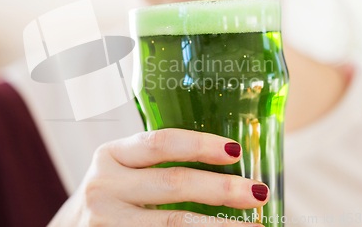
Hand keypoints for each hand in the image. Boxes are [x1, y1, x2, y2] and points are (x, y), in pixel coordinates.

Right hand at [48, 128, 266, 225]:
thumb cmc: (107, 196)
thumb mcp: (120, 170)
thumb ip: (153, 164)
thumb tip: (224, 160)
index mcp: (110, 155)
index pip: (159, 142)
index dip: (199, 145)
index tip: (235, 151)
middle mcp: (104, 186)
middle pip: (173, 183)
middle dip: (222, 189)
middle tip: (257, 193)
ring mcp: (107, 222)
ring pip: (176, 224)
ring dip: (220, 226)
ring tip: (254, 226)